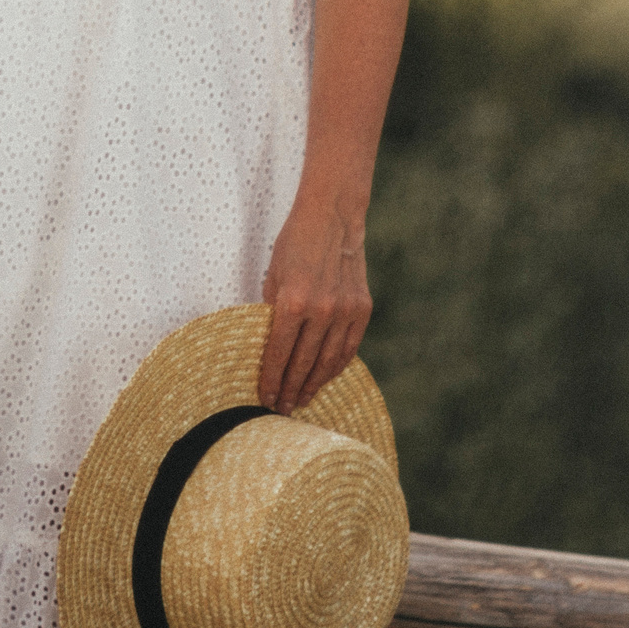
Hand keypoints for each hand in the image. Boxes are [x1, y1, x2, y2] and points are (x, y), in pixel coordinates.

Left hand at [258, 205, 371, 412]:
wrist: (332, 218)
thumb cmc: (294, 244)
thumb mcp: (273, 276)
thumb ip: (272, 312)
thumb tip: (269, 347)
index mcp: (293, 302)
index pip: (279, 353)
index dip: (272, 379)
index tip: (266, 398)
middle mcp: (321, 310)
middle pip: (303, 363)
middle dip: (291, 389)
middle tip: (282, 409)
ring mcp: (345, 311)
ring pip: (328, 361)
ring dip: (314, 384)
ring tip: (302, 400)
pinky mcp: (363, 309)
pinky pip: (348, 348)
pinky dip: (336, 366)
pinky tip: (325, 378)